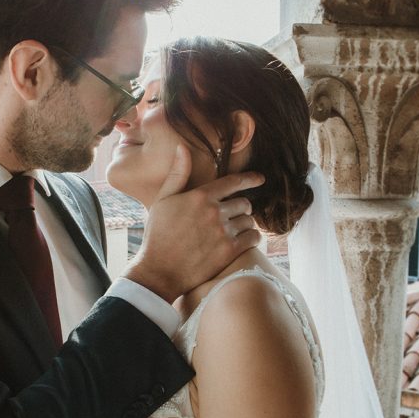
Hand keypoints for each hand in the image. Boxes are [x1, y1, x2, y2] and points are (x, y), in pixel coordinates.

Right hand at [125, 144, 264, 301]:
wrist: (159, 270)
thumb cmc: (158, 234)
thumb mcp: (163, 200)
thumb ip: (177, 174)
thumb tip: (182, 148)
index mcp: (200, 196)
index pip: (233, 182)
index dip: (250, 179)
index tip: (260, 179)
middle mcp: (214, 212)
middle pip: (244, 202)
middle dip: (241, 207)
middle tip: (233, 214)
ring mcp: (223, 232)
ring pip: (249, 220)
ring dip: (245, 223)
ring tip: (235, 229)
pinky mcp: (229, 251)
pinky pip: (253, 237)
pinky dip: (252, 237)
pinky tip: (244, 240)